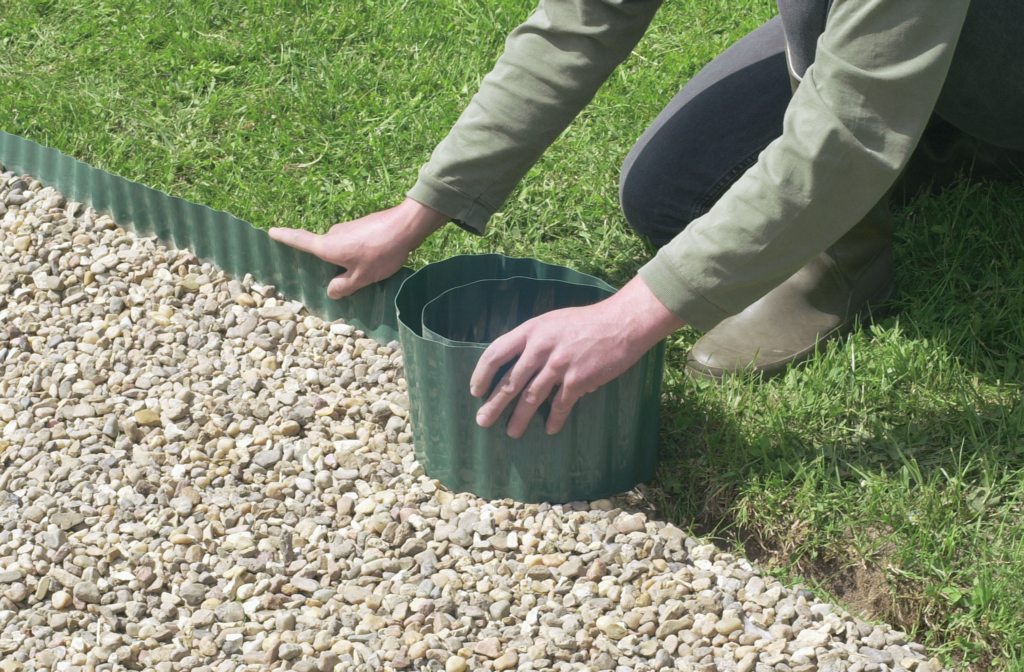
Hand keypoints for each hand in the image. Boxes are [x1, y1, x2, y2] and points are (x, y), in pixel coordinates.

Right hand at [268, 198, 448, 298]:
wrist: (406, 226)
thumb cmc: (381, 252)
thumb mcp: (362, 276)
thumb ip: (344, 286)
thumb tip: (331, 292)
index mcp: (328, 246)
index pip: (300, 240)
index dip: (285, 237)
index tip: (271, 231)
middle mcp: (334, 234)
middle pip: (323, 250)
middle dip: (327, 264)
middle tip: (336, 280)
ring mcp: (348, 229)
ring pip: (340, 248)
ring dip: (346, 260)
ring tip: (362, 275)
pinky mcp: (362, 228)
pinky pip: (352, 245)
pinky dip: (357, 254)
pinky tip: (372, 264)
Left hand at [470, 276, 685, 437]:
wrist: (621, 323)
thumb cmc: (586, 322)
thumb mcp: (552, 322)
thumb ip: (534, 341)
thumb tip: (521, 367)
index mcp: (531, 330)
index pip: (495, 352)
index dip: (482, 374)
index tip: (476, 391)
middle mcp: (541, 347)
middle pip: (510, 380)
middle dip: (495, 404)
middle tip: (483, 421)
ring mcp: (559, 364)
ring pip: (532, 397)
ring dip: (519, 418)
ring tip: (512, 432)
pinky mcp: (578, 379)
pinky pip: (561, 404)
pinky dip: (555, 419)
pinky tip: (551, 430)